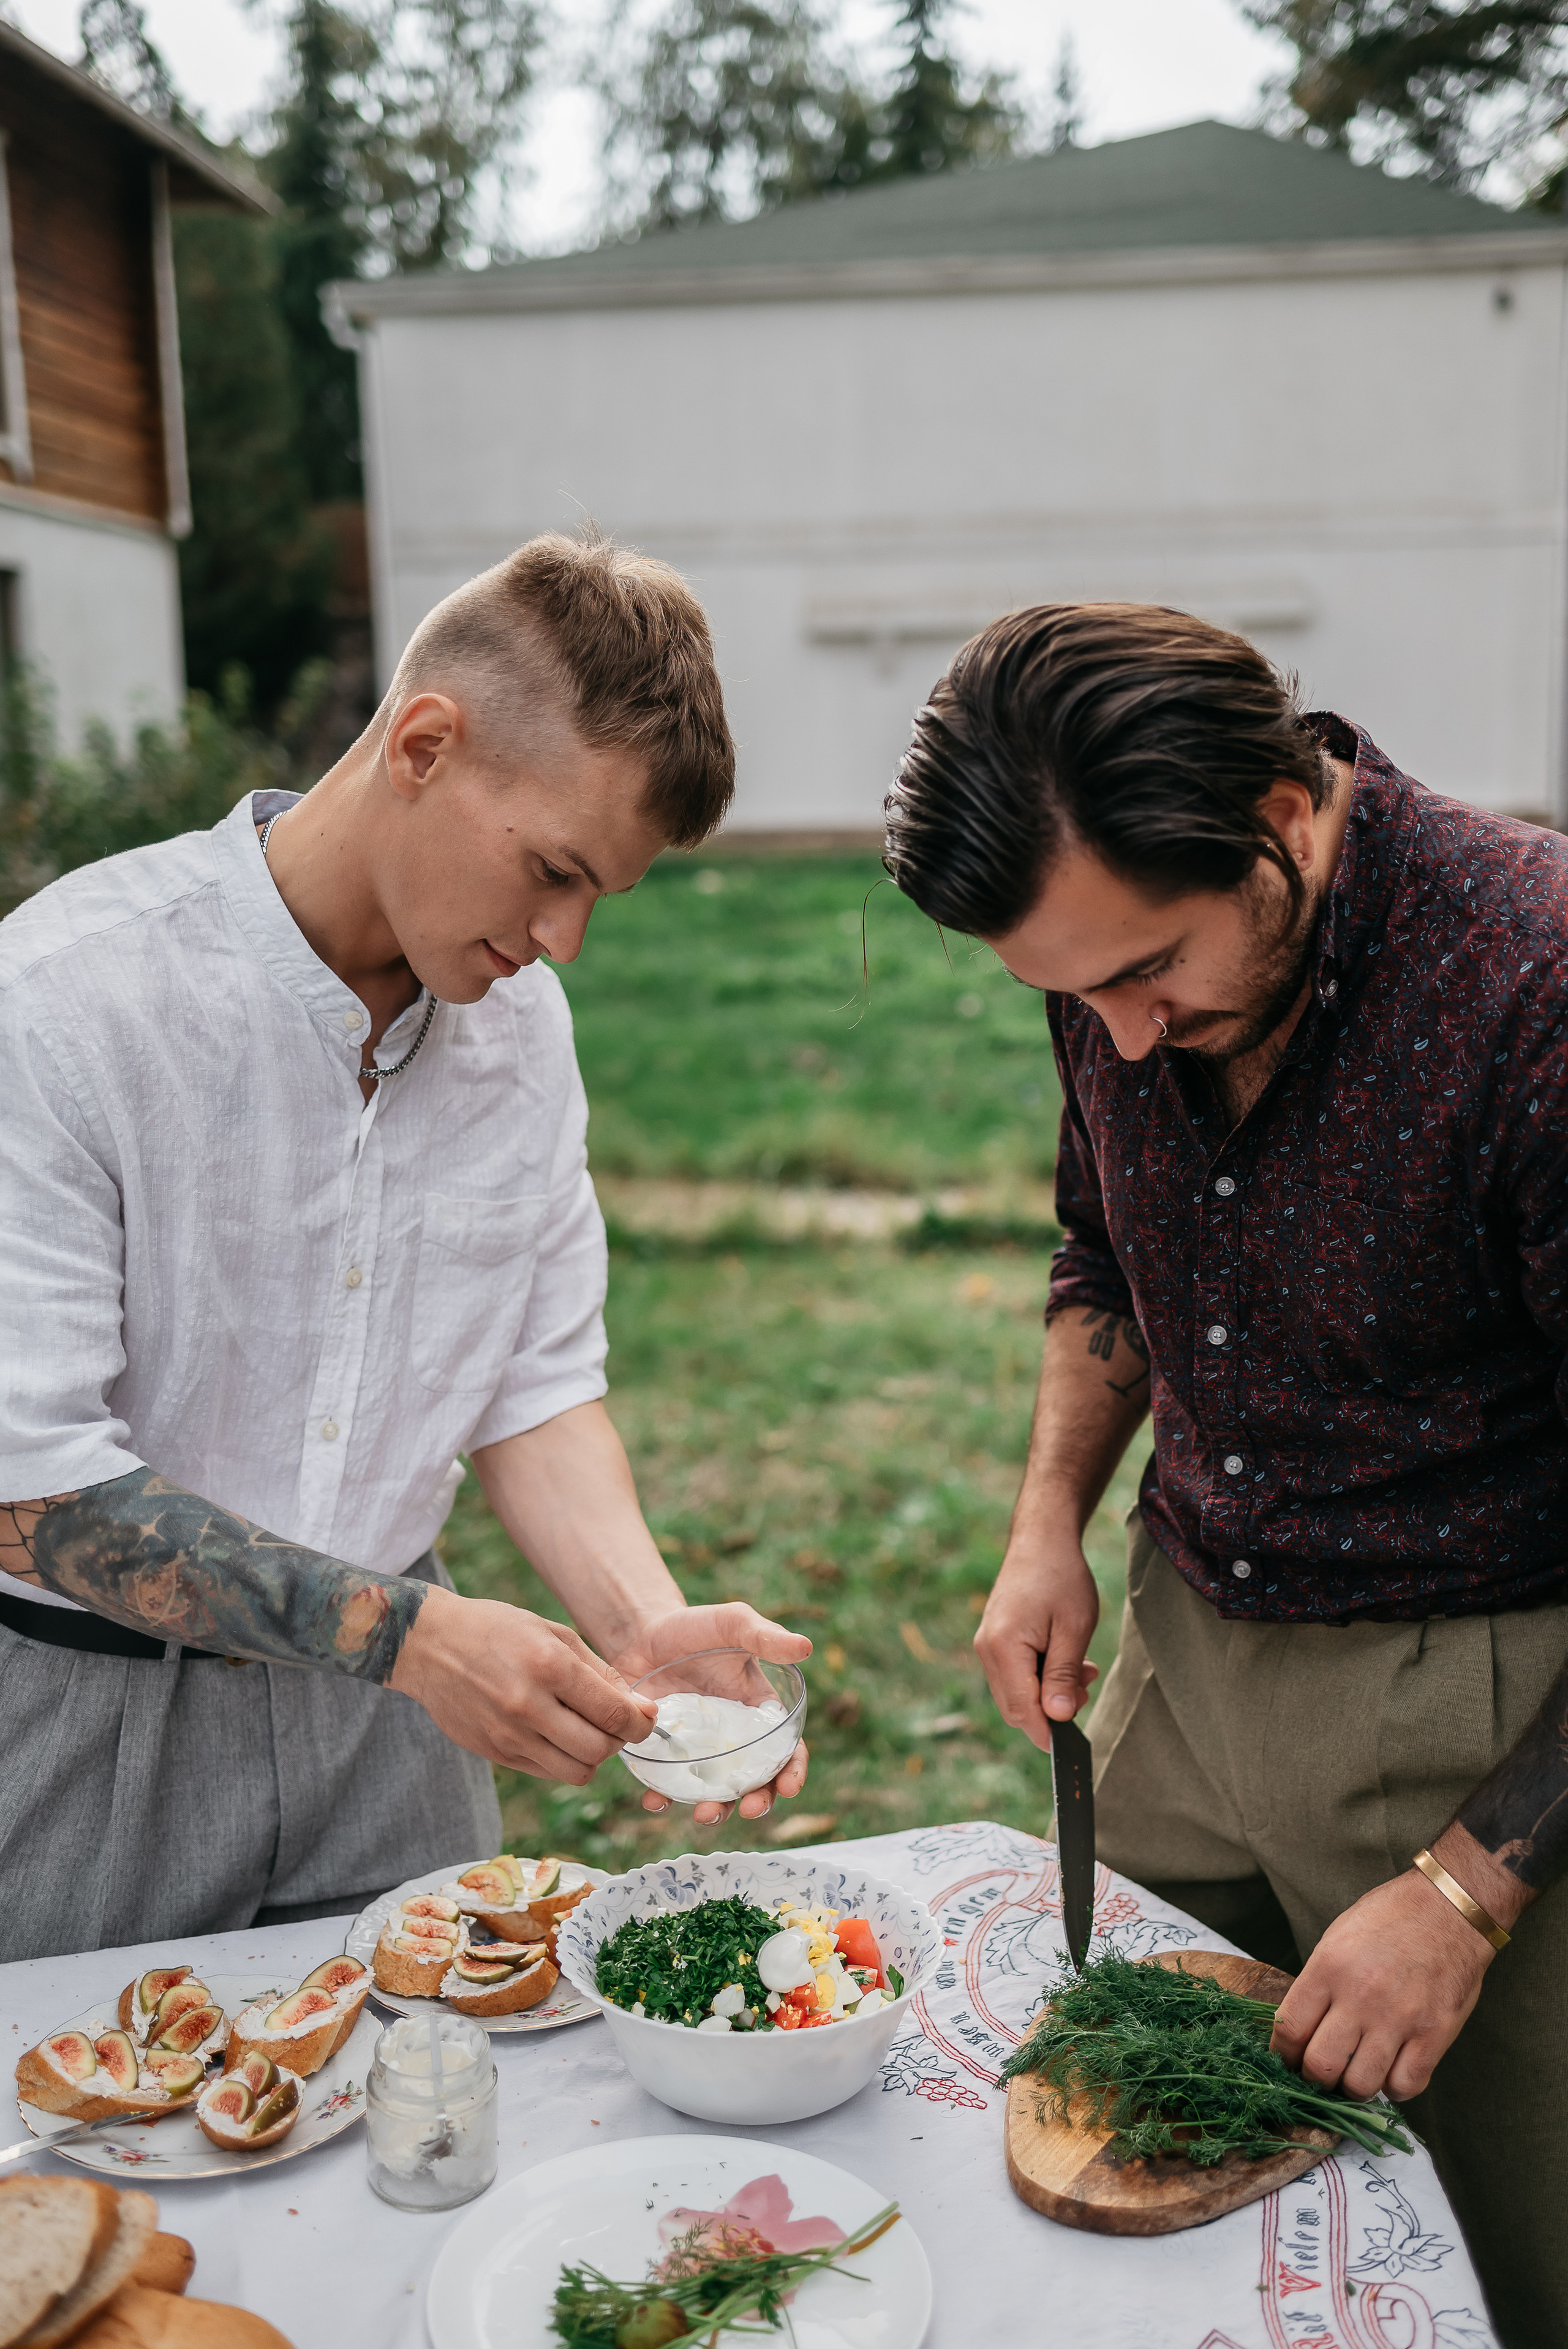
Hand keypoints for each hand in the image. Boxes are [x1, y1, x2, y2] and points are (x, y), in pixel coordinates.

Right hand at [390, 1585, 656, 1778]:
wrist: (430, 1644)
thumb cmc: (497, 1630)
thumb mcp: (553, 1633)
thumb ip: (599, 1671)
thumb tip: (639, 1707)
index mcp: (549, 1665)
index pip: (613, 1713)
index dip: (641, 1722)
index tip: (646, 1718)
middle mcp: (528, 1705)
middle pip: (598, 1749)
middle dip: (619, 1740)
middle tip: (615, 1723)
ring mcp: (508, 1735)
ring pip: (575, 1771)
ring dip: (592, 1756)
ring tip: (587, 1731)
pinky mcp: (494, 1753)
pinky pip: (546, 1772)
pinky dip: (563, 1760)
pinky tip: (557, 1735)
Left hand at [610, 1601, 811, 1828]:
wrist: (642, 1634)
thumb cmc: (696, 1628)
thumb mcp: (732, 1624)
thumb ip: (765, 1636)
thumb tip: (806, 1646)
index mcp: (758, 1715)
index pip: (786, 1750)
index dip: (793, 1771)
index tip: (790, 1787)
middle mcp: (733, 1741)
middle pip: (756, 1782)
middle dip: (759, 1801)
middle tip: (750, 1808)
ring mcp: (699, 1753)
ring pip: (714, 1793)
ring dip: (715, 1810)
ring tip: (704, 1813)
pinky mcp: (664, 1757)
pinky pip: (667, 1787)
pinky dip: (663, 1799)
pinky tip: (655, 1801)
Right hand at [974, 1534, 1099, 1752]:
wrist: (1042, 1538)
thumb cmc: (1062, 1578)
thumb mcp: (1073, 1628)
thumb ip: (1062, 1676)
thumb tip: (1057, 1719)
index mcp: (1003, 1647)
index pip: (1021, 1710)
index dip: (1047, 1733)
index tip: (1073, 1744)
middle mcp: (987, 1649)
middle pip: (1015, 1707)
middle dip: (1051, 1710)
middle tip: (1086, 1684)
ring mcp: (987, 1644)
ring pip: (1016, 1692)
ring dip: (1049, 1691)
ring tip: (1082, 1668)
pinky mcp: (994, 1639)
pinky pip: (1015, 1674)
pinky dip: (1040, 1676)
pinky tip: (1065, 1658)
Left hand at [1269, 1867, 1497, 2102]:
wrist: (1450, 1908)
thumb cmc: (1391, 1918)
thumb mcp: (1338, 1937)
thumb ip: (1319, 1983)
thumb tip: (1300, 2029)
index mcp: (1329, 1967)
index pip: (1289, 2029)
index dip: (1282, 2055)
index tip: (1286, 2061)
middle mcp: (1361, 1996)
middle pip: (1320, 2066)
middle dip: (1314, 2078)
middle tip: (1321, 2073)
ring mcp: (1399, 2018)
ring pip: (1361, 2084)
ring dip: (1353, 2087)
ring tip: (1356, 2072)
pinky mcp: (1434, 2034)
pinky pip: (1405, 2085)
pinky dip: (1394, 2087)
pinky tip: (1391, 2070)